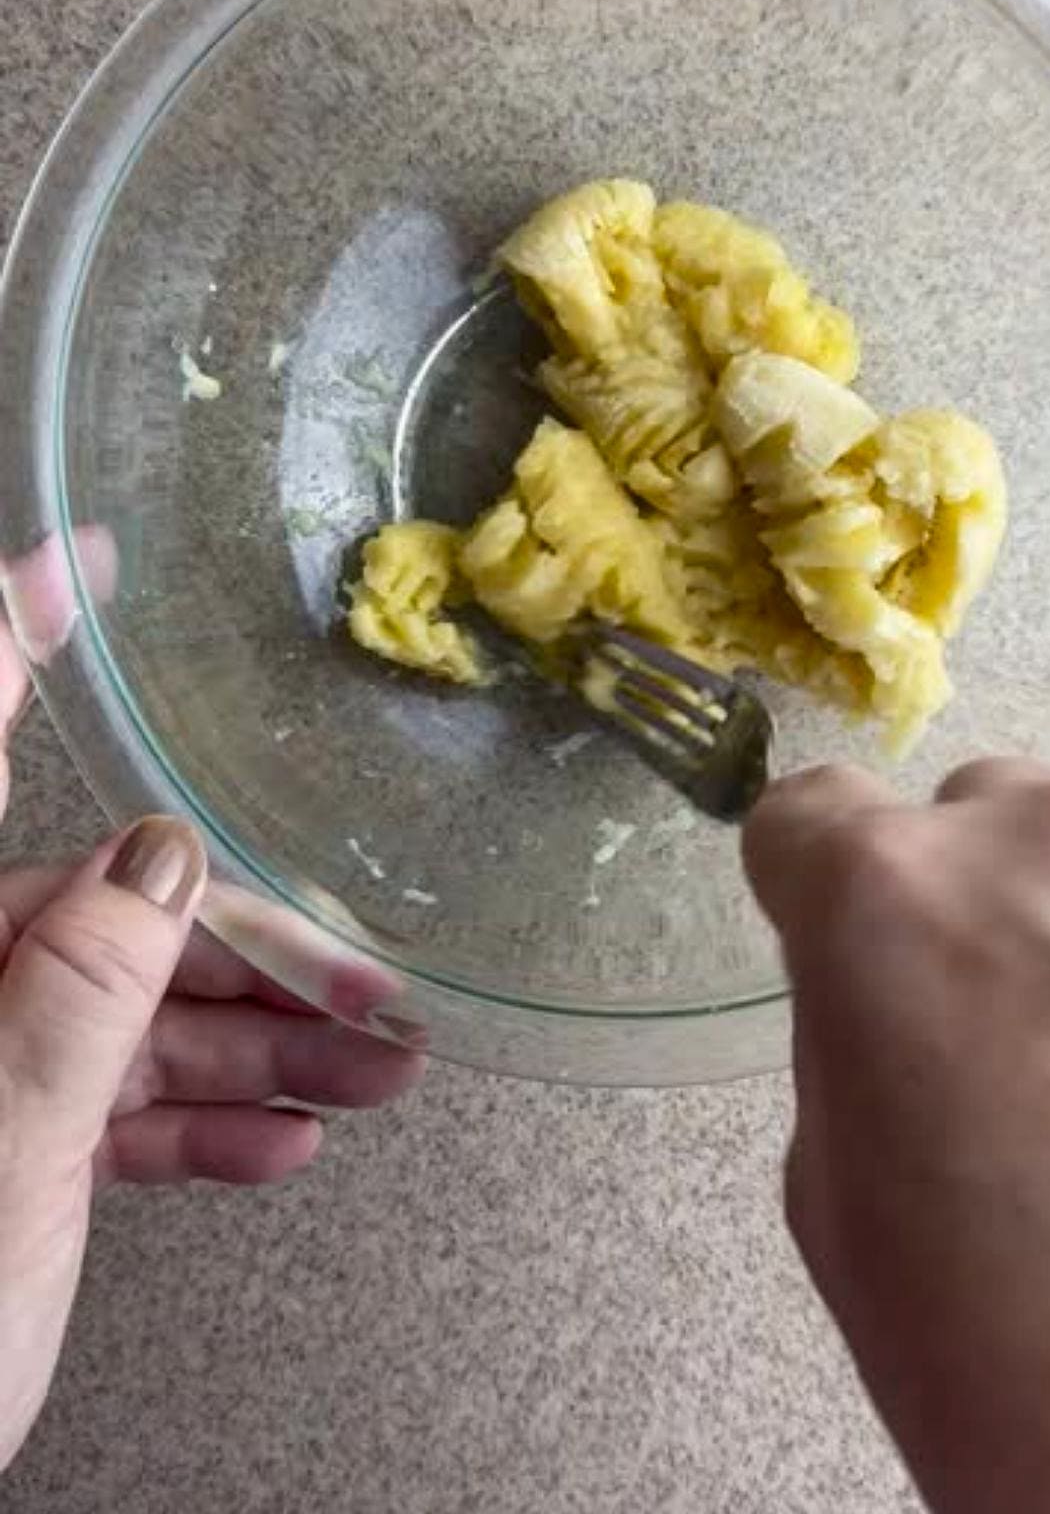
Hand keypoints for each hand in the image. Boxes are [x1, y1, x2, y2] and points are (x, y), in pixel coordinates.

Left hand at [0, 555, 425, 1471]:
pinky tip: (280, 1137)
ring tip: (371, 1072)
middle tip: (363, 974)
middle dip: (244, 950)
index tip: (79, 555)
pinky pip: (99, 1107)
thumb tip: (155, 859)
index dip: (12, 633)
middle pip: (95, 918)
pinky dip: (190, 1122)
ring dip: (251, 1048)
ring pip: (117, 1020)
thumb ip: (75, 1000)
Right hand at [744, 761, 1049, 1513]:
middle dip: (963, 902)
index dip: (810, 883)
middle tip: (988, 1032)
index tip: (831, 935)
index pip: (808, 812)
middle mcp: (1038, 841)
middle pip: (968, 816)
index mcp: (884, 893)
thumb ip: (849, 1022)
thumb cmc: (985, 1335)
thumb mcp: (830, 1170)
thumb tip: (883, 982)